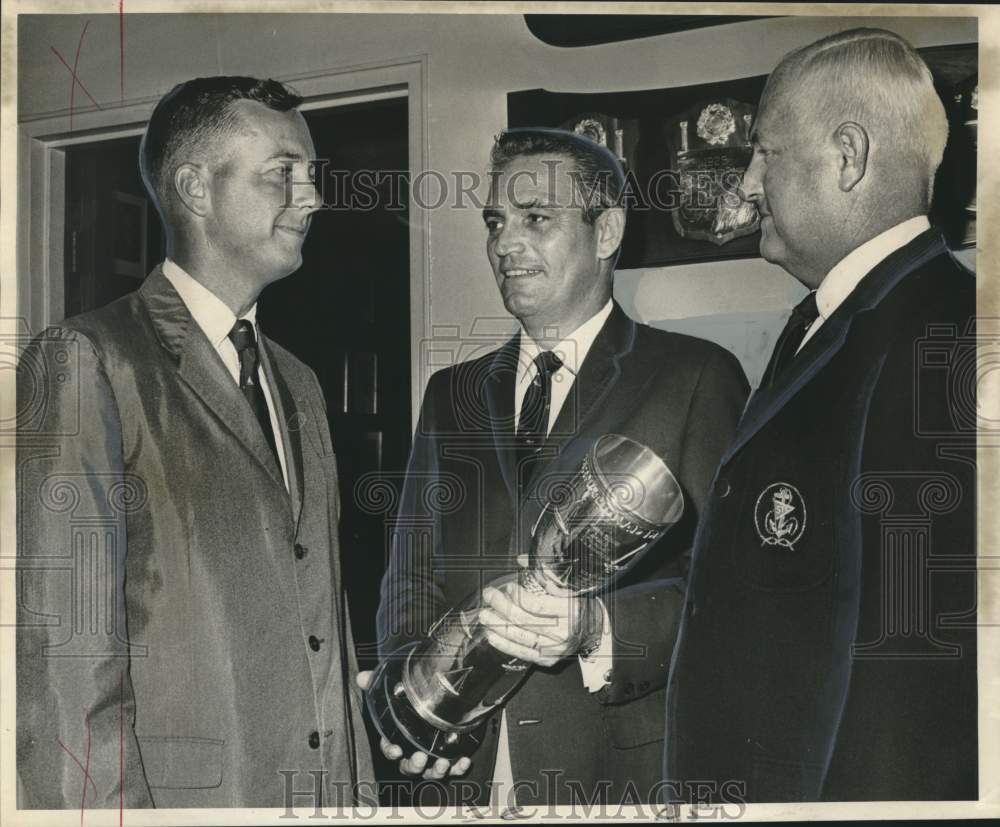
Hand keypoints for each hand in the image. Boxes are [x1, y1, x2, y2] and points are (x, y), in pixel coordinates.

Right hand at [355, 670, 471, 778]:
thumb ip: (375, 684)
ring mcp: (431, 757)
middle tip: (420, 758)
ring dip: (436, 771)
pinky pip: (454, 768)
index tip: (396, 750)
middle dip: (414, 765)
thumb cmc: (407, 701)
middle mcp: (413, 751)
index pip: (390, 749)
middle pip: (410, 766)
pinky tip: (464, 761)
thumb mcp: (393, 690)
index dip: (391, 751)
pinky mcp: (450, 756)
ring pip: (431, 772)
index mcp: (398, 739)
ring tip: (443, 763)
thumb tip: (362, 677)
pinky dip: (458, 768)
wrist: (434, 700)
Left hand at [478, 581, 602, 666]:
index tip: (508, 586)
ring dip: (497, 625)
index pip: (537, 605)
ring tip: (485, 615)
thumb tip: (520, 561)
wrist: (596, 631)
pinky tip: (491, 634)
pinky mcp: (547, 660)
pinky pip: (521, 653)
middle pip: (524, 620)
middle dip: (502, 606)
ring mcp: (554, 649)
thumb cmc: (581, 605)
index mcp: (570, 611)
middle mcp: (563, 633)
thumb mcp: (570, 586)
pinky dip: (504, 644)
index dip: (518, 596)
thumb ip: (545, 574)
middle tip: (489, 595)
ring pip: (519, 637)